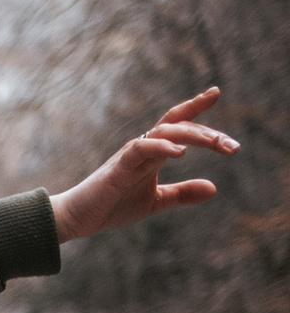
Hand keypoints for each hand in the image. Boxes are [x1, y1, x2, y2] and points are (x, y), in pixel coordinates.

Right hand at [52, 88, 236, 242]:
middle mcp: (143, 146)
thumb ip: (183, 193)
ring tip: (215, 144)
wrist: (79, 219)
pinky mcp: (119, 167)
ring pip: (165, 132)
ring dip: (192, 136)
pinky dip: (162, 148)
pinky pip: (141, 149)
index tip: (216, 92)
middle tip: (233, 147)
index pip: (177, 123)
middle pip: (179, 127)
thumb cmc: (113, 206)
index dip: (195, 106)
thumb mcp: (156, 201)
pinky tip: (181, 153)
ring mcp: (130, 154)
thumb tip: (215, 187)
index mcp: (153, 152)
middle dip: (208, 133)